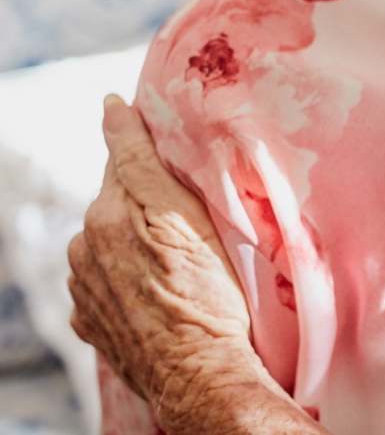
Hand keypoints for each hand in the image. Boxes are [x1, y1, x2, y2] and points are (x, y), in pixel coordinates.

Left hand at [68, 98, 309, 433]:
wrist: (198, 371)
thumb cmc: (210, 294)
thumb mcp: (191, 217)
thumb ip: (146, 164)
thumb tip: (111, 110)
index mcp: (111, 212)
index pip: (123, 155)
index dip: (129, 128)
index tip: (120, 104)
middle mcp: (86, 243)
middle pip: (116, 196)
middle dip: (142, 193)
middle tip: (184, 205)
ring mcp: (82, 283)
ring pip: (108, 236)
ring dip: (133, 235)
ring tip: (175, 256)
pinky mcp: (86, 316)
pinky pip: (104, 277)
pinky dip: (125, 273)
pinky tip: (157, 285)